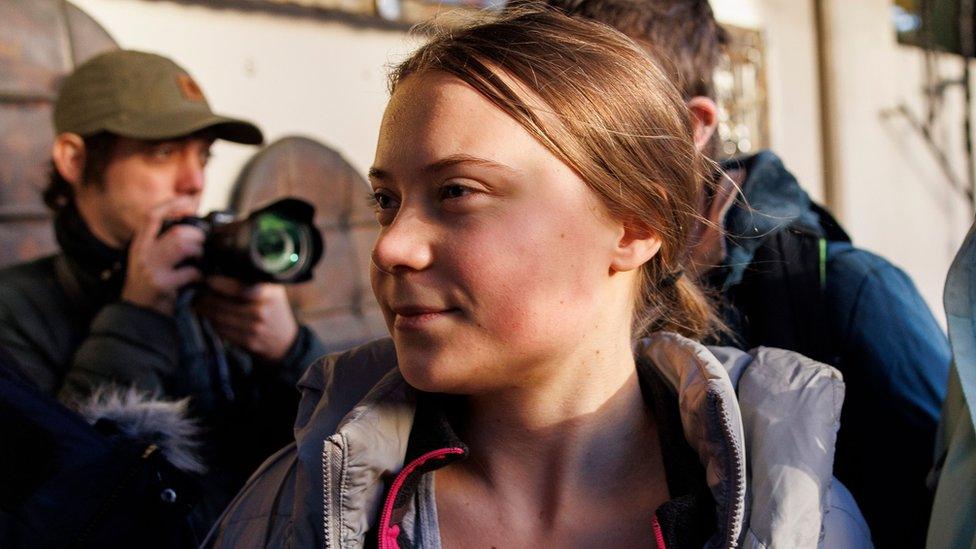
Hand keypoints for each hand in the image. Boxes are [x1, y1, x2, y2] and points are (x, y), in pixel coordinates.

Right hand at [121, 197, 203, 315]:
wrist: (137, 314)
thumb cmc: (149, 287)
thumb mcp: (149, 260)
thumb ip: (164, 244)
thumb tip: (192, 228)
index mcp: (140, 244)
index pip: (151, 216)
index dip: (171, 205)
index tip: (188, 201)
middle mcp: (142, 253)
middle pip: (175, 231)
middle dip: (196, 236)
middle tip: (204, 245)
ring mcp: (151, 269)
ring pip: (182, 246)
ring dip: (199, 252)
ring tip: (201, 260)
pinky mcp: (162, 284)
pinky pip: (189, 272)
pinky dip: (199, 274)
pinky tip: (199, 279)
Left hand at [194, 276, 298, 362]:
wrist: (285, 339)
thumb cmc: (273, 307)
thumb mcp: (272, 289)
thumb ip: (254, 279)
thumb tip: (222, 266)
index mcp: (268, 293)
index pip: (238, 288)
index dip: (218, 284)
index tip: (206, 279)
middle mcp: (262, 311)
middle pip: (224, 304)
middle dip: (205, 298)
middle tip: (195, 292)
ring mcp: (255, 328)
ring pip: (219, 318)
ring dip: (204, 311)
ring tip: (197, 304)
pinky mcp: (248, 342)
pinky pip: (222, 331)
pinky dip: (212, 323)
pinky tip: (209, 317)